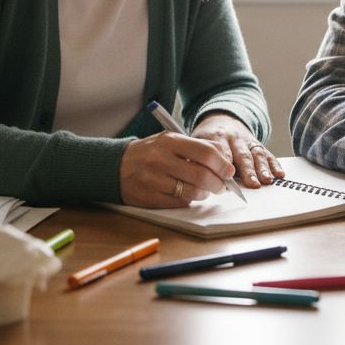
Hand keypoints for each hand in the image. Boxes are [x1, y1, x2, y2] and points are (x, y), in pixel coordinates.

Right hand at [118, 132, 233, 207]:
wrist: (116, 166)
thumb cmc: (151, 153)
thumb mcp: (171, 141)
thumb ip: (197, 147)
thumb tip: (225, 160)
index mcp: (169, 141)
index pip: (206, 152)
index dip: (222, 164)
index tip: (229, 171)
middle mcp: (160, 159)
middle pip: (202, 175)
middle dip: (218, 183)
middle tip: (221, 185)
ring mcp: (153, 180)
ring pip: (192, 192)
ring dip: (205, 193)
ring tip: (205, 190)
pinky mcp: (149, 198)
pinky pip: (179, 202)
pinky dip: (189, 200)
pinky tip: (188, 194)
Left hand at [192, 111, 285, 187]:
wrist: (221, 119)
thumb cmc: (207, 137)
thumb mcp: (196, 141)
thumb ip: (194, 156)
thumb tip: (190, 176)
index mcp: (216, 137)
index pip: (221, 154)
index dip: (224, 168)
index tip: (227, 181)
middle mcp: (234, 138)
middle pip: (241, 155)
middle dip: (248, 170)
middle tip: (252, 183)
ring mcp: (247, 141)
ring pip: (256, 154)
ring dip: (263, 169)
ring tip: (267, 180)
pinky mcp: (257, 144)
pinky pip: (267, 154)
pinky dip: (274, 164)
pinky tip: (279, 174)